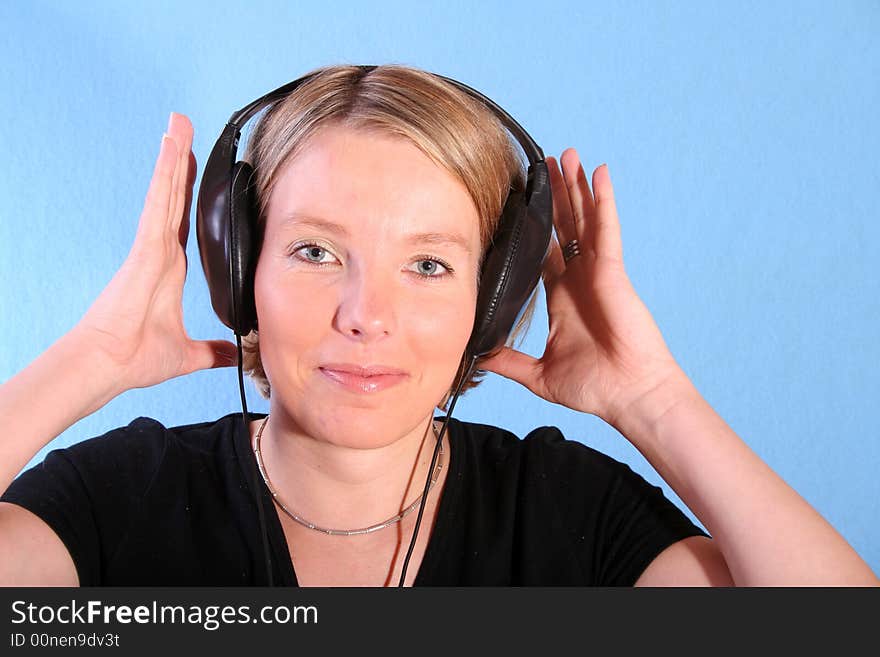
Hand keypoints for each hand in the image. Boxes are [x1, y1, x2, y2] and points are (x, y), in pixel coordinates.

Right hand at [73, 113, 237, 389]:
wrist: (109, 365)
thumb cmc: (136, 358)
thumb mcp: (189, 354)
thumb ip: (213, 351)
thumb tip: (235, 354)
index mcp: (169, 268)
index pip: (184, 221)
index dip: (190, 194)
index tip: (199, 169)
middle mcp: (160, 251)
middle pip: (174, 197)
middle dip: (180, 162)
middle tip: (185, 126)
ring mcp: (151, 245)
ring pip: (166, 192)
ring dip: (173, 156)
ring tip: (179, 122)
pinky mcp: (145, 248)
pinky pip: (160, 203)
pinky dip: (166, 174)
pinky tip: (172, 147)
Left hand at [480, 150, 684, 424]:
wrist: (627, 396)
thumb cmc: (593, 387)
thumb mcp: (538, 373)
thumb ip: (508, 361)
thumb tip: (476, 357)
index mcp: (563, 297)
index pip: (544, 252)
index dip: (533, 227)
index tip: (519, 204)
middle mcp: (580, 279)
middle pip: (564, 227)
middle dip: (554, 196)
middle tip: (542, 163)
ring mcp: (599, 273)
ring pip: (585, 219)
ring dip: (575, 187)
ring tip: (566, 155)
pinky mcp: (613, 273)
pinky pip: (607, 230)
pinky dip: (603, 201)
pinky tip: (598, 173)